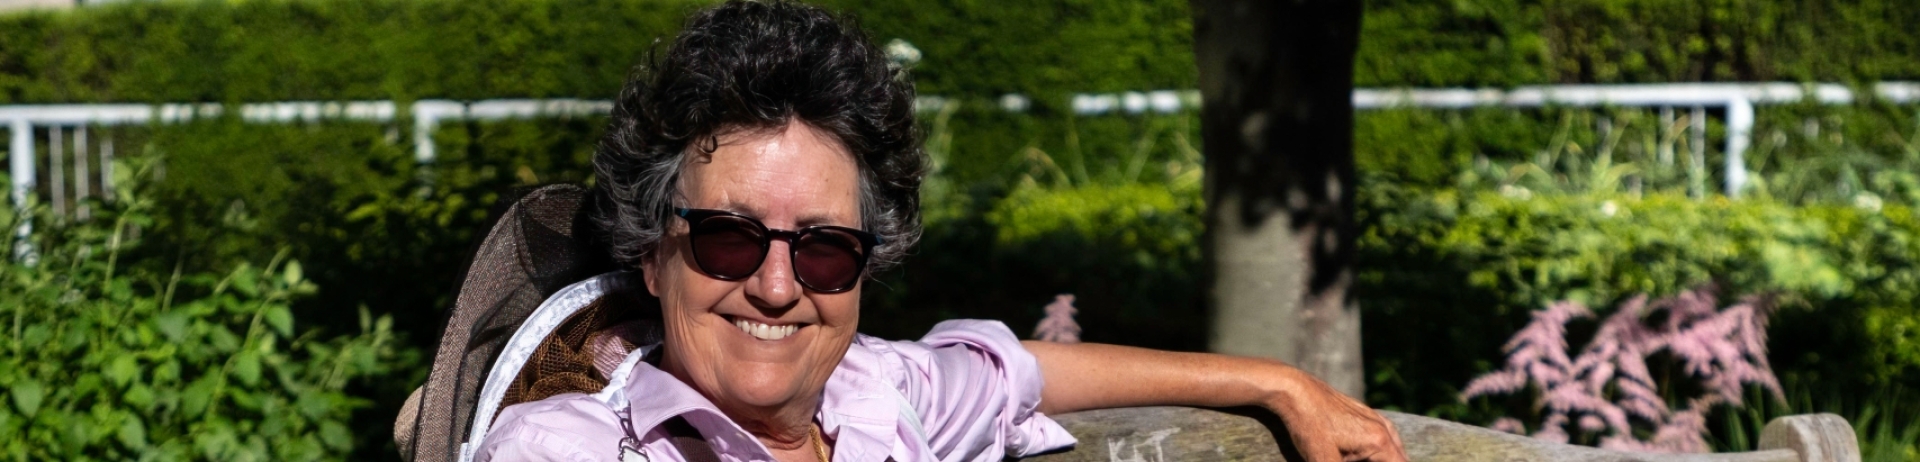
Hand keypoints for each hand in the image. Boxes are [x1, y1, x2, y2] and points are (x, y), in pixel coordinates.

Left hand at [1264, 369, 1406, 461]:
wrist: (1294, 391)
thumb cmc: (1309, 427)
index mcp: (1379, 442)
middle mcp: (1383, 429)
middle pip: (1400, 459)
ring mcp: (1376, 418)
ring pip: (1395, 448)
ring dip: (1387, 459)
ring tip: (1373, 461)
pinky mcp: (1365, 412)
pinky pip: (1386, 435)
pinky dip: (1383, 449)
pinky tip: (1374, 454)